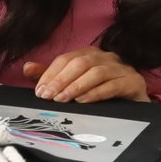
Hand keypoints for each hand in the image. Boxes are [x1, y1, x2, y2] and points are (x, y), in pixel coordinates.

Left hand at [34, 46, 149, 102]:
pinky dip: (95, 93)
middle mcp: (106, 57)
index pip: (66, 59)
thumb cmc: (100, 94)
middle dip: (61, 80)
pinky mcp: (134, 82)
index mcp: (89, 54)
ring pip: (96, 72)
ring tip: (63, 99)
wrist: (133, 107)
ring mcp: (122, 68)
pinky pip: (113, 85)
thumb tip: (26, 67)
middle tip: (48, 97)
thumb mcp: (72, 85)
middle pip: (80, 63)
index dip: (50, 74)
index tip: (39, 91)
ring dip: (76, 86)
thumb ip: (51, 76)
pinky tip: (83, 101)